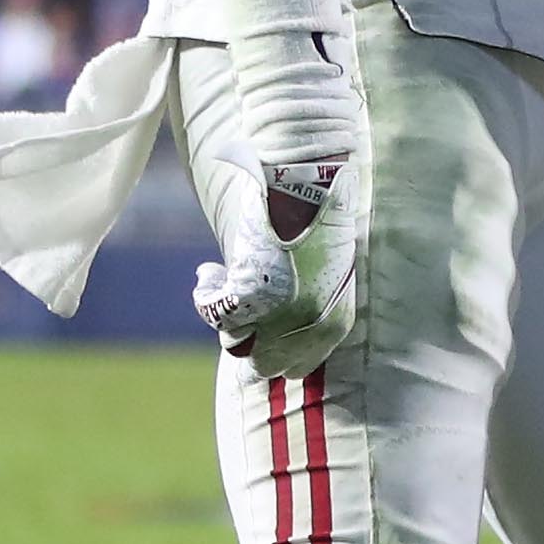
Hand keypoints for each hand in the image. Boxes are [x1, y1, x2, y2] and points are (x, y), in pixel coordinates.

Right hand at [190, 21, 366, 371]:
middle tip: (236, 308)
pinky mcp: (254, 294)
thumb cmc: (319, 215)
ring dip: (226, 319)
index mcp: (337, 319)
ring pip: (238, 343)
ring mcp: (283, 313)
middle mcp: (312, 324)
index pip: (302, 364)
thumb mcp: (325, 269)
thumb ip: (309, 300)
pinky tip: (207, 272)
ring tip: (220, 281)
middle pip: (268, 363)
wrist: (309, 179)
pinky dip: (206, 295)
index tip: (256, 332)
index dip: (274, 350)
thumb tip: (280, 327)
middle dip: (248, 339)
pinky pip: (216, 313)